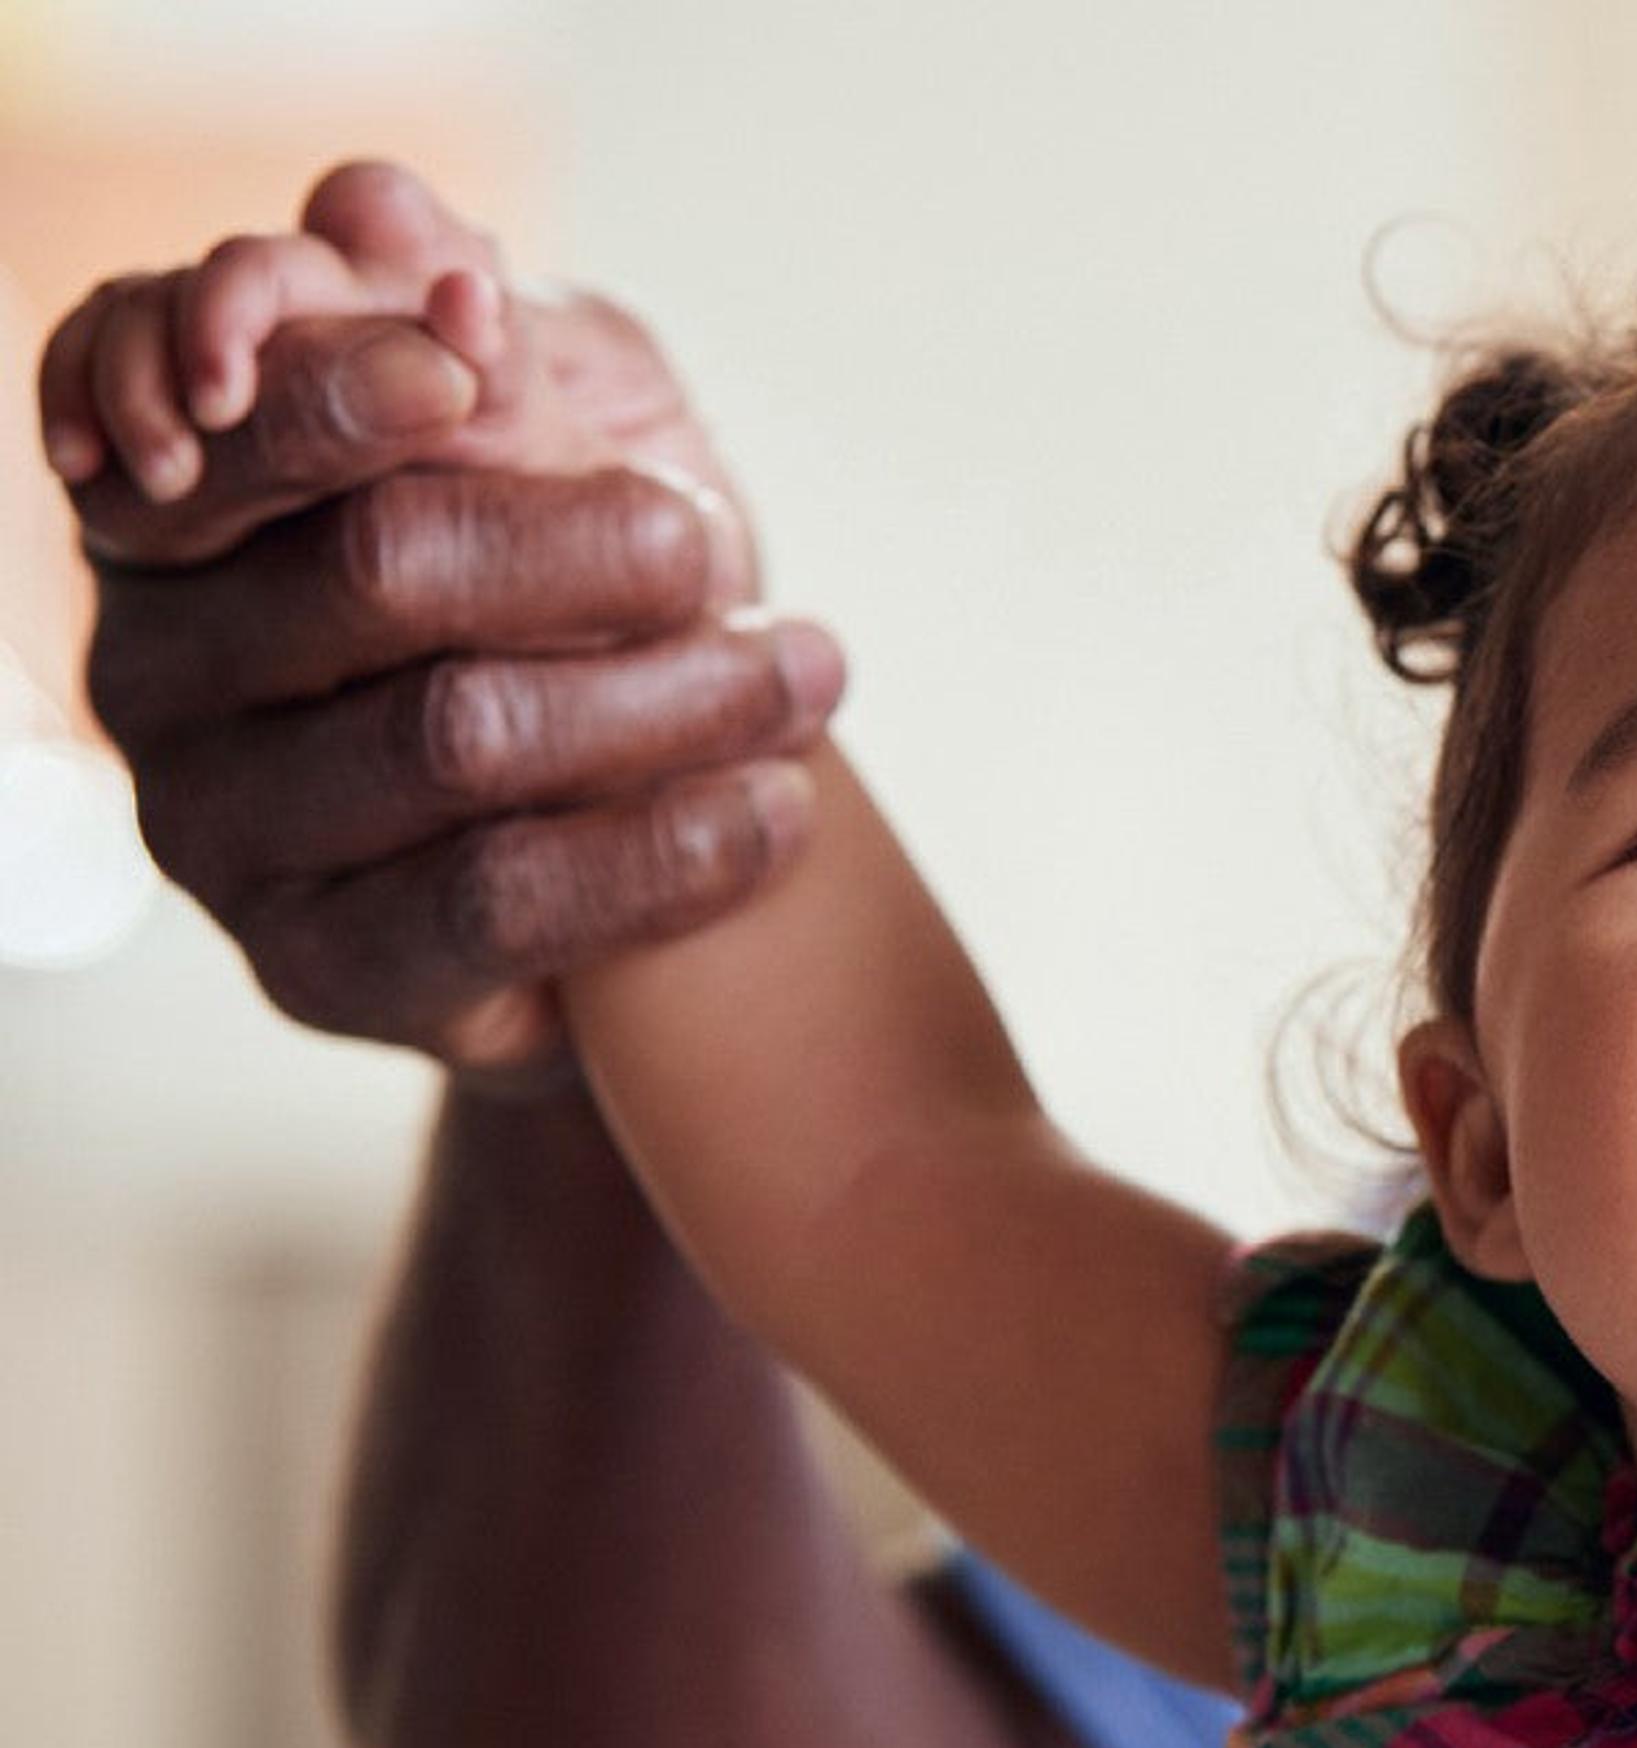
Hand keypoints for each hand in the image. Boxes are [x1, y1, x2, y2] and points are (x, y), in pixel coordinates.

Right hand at [41, 163, 841, 1070]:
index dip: (338, 382)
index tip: (465, 356)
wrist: (613, 880)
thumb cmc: (574, 614)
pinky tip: (781, 808)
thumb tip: (391, 210)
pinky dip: (671, 844)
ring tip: (808, 674)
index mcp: (173, 509)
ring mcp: (220, 833)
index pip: (222, 416)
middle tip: (721, 548)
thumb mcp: (560, 448)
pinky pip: (505, 897)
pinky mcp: (315, 972)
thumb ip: (487, 345)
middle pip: (381, 569)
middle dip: (590, 548)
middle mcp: (152, 668)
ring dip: (674, 696)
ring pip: (462, 734)